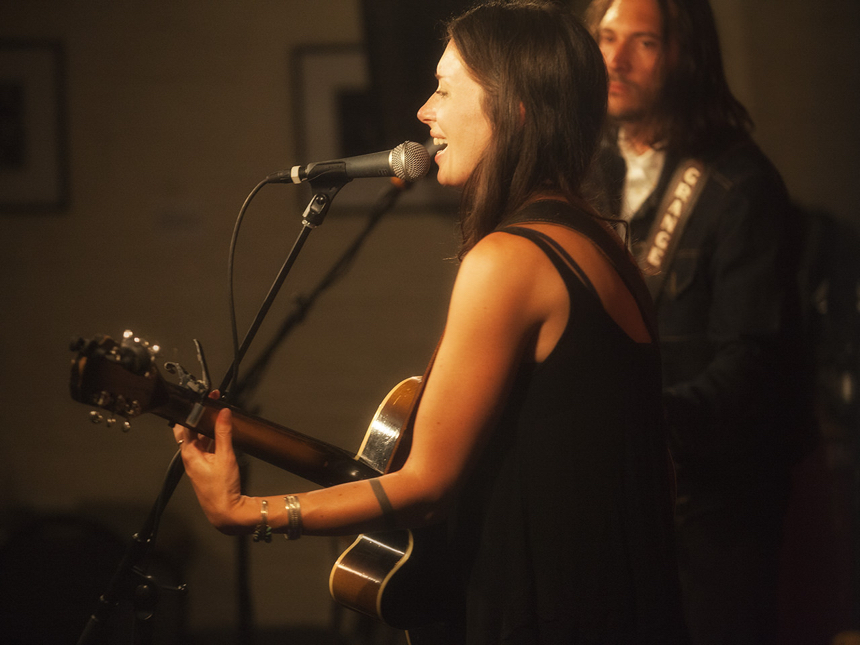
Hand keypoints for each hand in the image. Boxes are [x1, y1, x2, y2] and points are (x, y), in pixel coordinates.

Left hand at [173, 391, 249, 533]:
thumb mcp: (225, 457)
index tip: (204, 399)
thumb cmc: (221, 489)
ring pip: (200, 438)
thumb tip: (223, 413)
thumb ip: (224, 433)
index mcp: (189, 453)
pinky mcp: (207, 466)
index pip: (186, 425)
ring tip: (220, 414)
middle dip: (200, 416)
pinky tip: (223, 433)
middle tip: (211, 403)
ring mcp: (198, 462)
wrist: (226, 511)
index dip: (194, 409)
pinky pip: (208, 447)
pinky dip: (214, 438)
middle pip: (191, 430)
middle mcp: (190, 456)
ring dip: (209, 426)